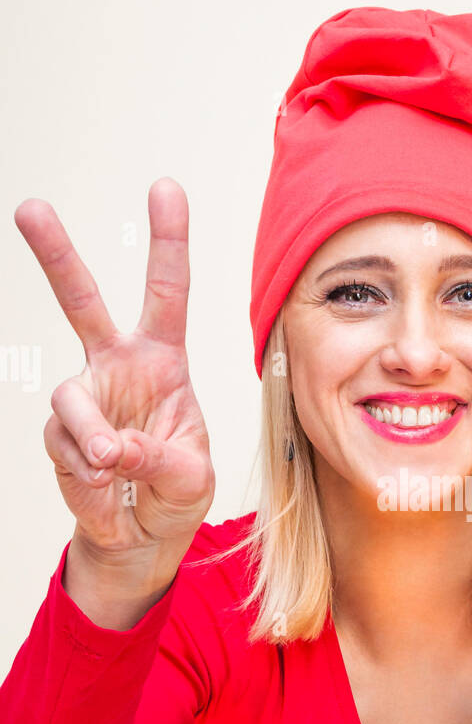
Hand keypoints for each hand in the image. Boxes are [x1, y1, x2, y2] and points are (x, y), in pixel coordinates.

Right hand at [15, 178, 214, 563]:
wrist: (143, 535)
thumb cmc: (177, 492)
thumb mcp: (190, 475)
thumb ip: (155, 457)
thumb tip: (108, 448)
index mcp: (164, 360)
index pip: (167, 292)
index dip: (168, 241)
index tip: (164, 188)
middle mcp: (118, 368)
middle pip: (82, 302)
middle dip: (55, 256)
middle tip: (28, 208)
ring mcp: (85, 400)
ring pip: (71, 400)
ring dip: (91, 438)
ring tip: (110, 467)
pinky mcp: (60, 436)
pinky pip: (64, 448)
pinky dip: (85, 477)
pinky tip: (104, 489)